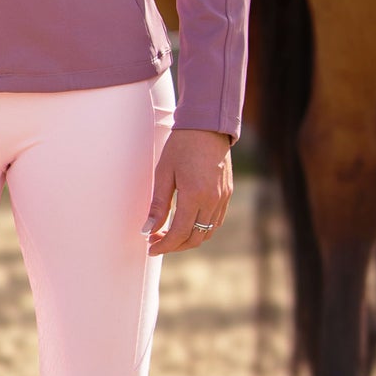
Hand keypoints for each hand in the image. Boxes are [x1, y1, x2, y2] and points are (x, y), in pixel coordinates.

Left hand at [143, 128, 232, 255]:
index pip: (179, 233)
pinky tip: (185, 223)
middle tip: (156, 242)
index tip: (150, 248)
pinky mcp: (227, 195)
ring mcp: (223, 199)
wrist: (207, 127)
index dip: (164, 245)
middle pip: (194, 238)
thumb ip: (158, 204)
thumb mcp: (164, 172)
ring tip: (168, 234)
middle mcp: (213, 201)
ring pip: (206, 232)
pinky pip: (215, 222)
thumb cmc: (181, 145)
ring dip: (187, 239)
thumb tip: (148, 229)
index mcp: (195, 195)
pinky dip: (200, 228)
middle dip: (174, 245)